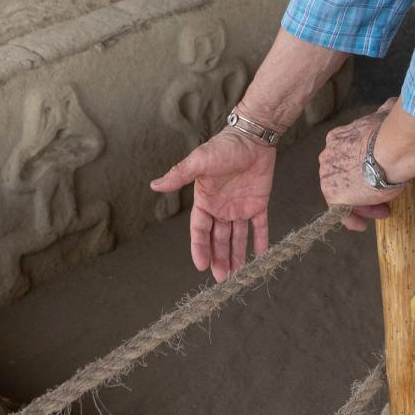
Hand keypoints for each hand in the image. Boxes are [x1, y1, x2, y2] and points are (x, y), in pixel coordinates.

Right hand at [149, 129, 275, 282]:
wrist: (253, 136)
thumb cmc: (224, 147)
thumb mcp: (199, 162)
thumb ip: (179, 176)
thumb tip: (154, 185)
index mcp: (205, 200)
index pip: (200, 229)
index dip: (200, 247)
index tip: (201, 266)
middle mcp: (221, 207)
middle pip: (218, 238)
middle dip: (219, 258)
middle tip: (222, 278)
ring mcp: (240, 207)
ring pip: (237, 236)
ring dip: (237, 254)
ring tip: (239, 274)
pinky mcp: (258, 203)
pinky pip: (260, 225)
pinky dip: (260, 239)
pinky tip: (261, 255)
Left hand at [319, 95, 405, 232]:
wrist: (392, 147)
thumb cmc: (392, 133)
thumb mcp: (386, 116)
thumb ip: (385, 113)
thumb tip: (393, 104)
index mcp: (337, 138)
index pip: (346, 158)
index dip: (363, 168)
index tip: (379, 174)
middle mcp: (328, 156)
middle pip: (345, 177)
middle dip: (363, 188)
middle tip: (382, 197)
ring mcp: (328, 176)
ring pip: (344, 194)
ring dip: (362, 204)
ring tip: (382, 210)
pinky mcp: (334, 195)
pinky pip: (340, 211)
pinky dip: (351, 219)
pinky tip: (363, 225)